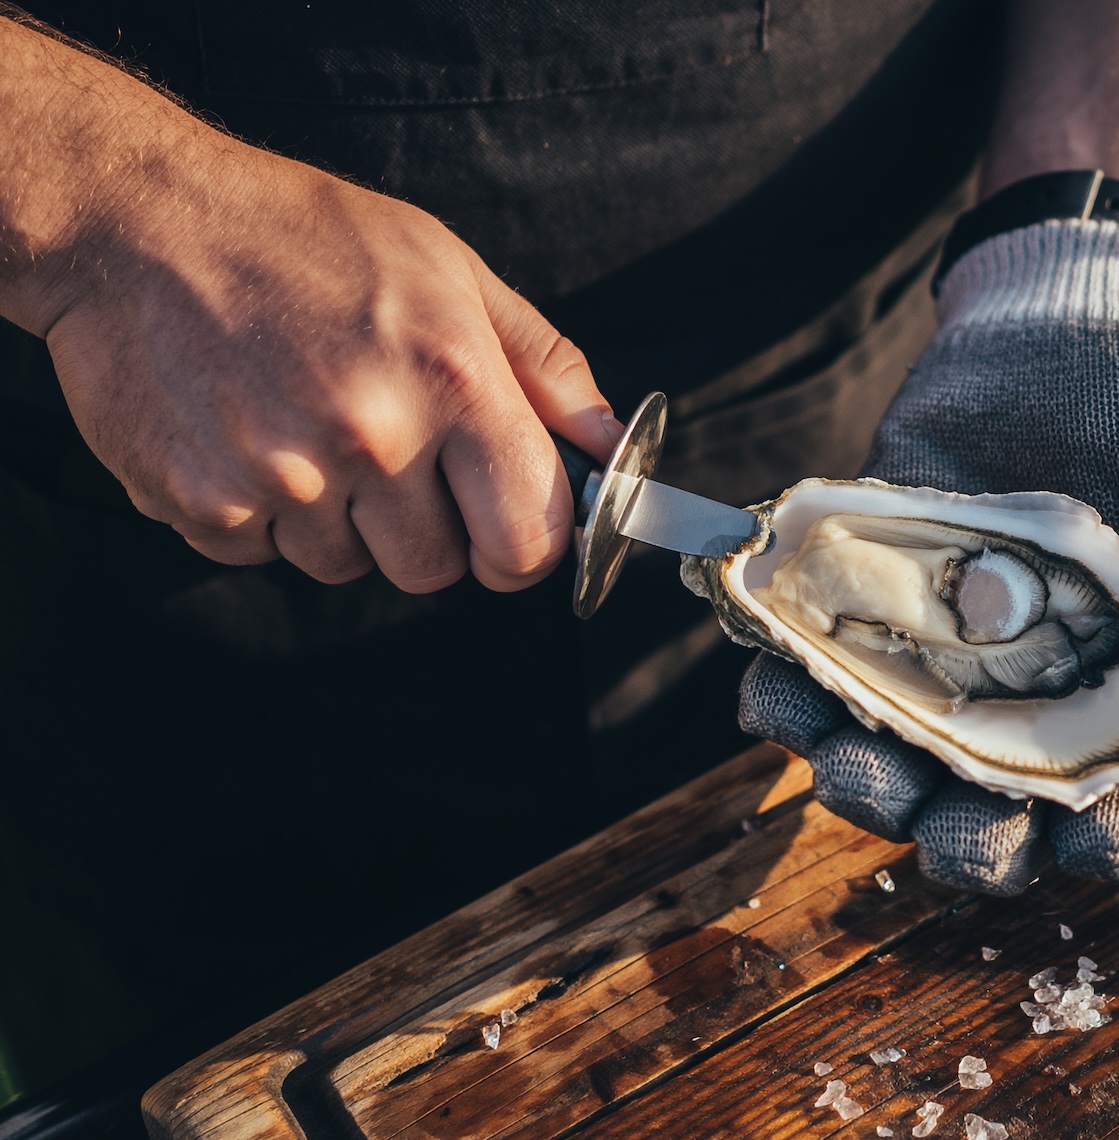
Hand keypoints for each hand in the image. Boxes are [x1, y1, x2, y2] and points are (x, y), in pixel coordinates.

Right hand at [0, 24, 617, 591]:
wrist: (135, 219)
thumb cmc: (306, 237)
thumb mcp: (450, 270)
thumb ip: (543, 367)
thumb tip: (611, 447)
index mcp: (453, 380)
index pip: (528, 538)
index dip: (524, 547)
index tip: (504, 529)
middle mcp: (374, 437)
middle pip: (436, 570)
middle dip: (425, 532)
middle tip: (388, 457)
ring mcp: (283, 478)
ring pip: (345, 567)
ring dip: (337, 521)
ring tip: (304, 424)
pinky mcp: (201, 502)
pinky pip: (259, 555)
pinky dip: (257, 513)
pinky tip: (244, 432)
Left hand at [740, 219, 1118, 893]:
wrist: (1051, 330)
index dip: (1112, 842)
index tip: (1076, 839)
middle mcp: (1035, 708)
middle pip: (1003, 825)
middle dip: (970, 847)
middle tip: (943, 832)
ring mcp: (945, 672)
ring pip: (900, 776)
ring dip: (867, 793)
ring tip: (843, 765)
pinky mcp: (869, 623)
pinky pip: (820, 692)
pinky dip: (790, 706)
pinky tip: (773, 690)